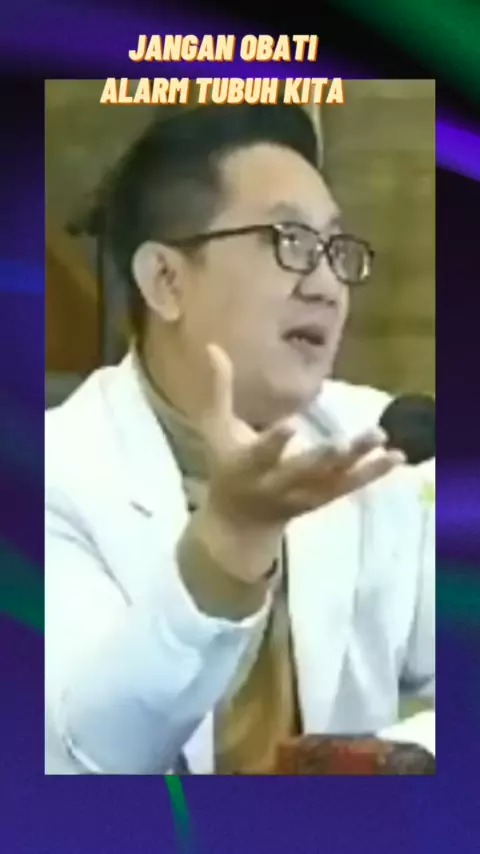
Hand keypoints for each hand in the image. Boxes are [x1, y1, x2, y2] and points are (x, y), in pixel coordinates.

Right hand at [199, 343, 404, 527]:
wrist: (240, 523)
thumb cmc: (225, 465)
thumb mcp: (215, 430)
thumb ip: (217, 391)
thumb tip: (213, 346)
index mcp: (246, 466)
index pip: (260, 455)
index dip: (275, 443)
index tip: (292, 425)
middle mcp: (276, 484)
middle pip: (302, 472)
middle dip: (324, 459)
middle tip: (345, 442)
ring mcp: (303, 494)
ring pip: (333, 481)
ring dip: (359, 463)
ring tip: (383, 440)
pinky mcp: (324, 499)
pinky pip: (350, 487)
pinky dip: (373, 473)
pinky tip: (396, 456)